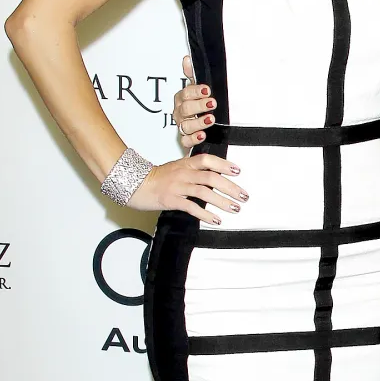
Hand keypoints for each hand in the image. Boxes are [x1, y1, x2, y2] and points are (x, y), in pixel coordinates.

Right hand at [128, 152, 246, 223]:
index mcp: (186, 164)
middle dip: (230, 187)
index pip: (208, 160)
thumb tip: (215, 173)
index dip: (224, 164)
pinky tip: (216, 220)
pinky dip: (205, 214)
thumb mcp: (177, 167)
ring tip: (234, 208)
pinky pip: (191, 207)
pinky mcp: (171, 200)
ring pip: (204, 192)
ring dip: (222, 201)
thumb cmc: (158, 177)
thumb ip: (194, 169)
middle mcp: (184, 173)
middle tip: (243, 196)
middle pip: (211, 178)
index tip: (238, 171)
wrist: (136, 185)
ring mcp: (177, 187)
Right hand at [172, 55, 215, 148]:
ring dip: (199, 122)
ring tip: (211, 119)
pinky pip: (186, 141)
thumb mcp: (198, 89)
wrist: (205, 126)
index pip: (186, 93)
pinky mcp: (186, 140)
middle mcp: (180, 113)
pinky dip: (194, 139)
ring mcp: (183, 126)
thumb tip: (186, 58)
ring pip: (186, 125)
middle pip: (185, 109)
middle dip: (199, 106)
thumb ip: (192, 74)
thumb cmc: (200, 105)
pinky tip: (202, 135)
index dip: (196, 91)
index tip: (207, 90)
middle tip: (212, 103)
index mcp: (183, 99)